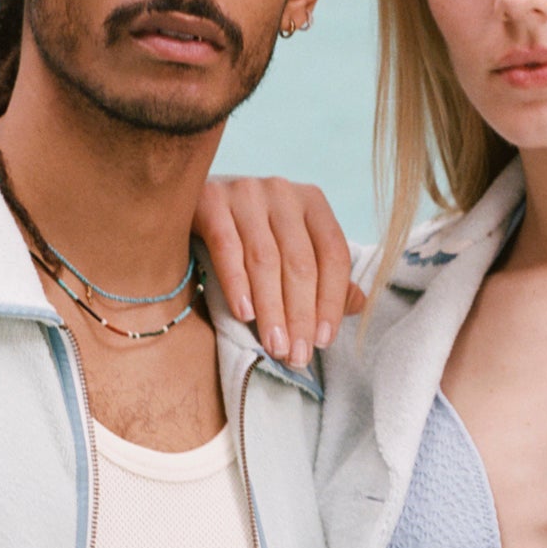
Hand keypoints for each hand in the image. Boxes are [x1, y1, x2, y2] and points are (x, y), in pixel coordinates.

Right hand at [194, 173, 363, 368]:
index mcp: (312, 202)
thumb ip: (323, 276)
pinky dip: (236, 284)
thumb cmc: (249, 235)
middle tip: (297, 355)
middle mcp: (282, 192)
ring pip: (265, 259)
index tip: (323, 341)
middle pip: (300, 261)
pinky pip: (227, 248)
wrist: (187, 203)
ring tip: (274, 345)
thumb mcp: (291, 249)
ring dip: (272, 309)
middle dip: (300, 314)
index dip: (331, 300)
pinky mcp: (210, 200)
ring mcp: (245, 193)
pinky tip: (244, 314)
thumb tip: (359, 304)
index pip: (333, 253)